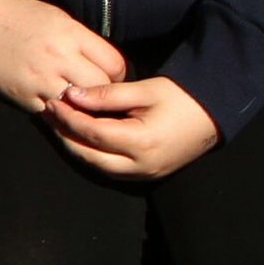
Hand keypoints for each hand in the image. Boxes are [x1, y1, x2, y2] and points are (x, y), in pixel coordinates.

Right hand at [0, 0, 124, 113]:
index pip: (114, 63)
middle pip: (101, 87)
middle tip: (95, 93)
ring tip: (77, 103)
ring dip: (80, 106)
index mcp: (70, 33)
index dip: (117, 74)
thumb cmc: (15, 14)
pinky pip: (53, 114)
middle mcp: (58, 56)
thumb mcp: (56, 18)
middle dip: (102, 92)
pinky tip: (54, 105)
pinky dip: (57, 112)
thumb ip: (82, 41)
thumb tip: (104, 65)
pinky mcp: (23, 97)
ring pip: (80, 106)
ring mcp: (40, 79)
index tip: (109, 76)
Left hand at [51, 74, 223, 179]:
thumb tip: (72, 95)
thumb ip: (106, 95)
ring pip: (98, 166)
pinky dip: (93, 155)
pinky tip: (82, 136)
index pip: (92, 133)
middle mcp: (141, 165)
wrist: (214, 113)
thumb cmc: (181, 97)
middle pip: (89, 155)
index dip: (68, 118)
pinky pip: (111, 169)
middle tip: (48, 114)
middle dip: (65, 135)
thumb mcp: (144, 89)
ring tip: (60, 124)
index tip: (52, 102)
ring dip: (76, 146)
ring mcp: (145, 174)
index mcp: (141, 142)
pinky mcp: (148, 175)